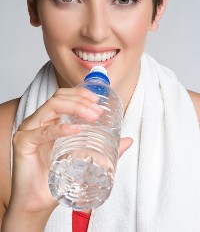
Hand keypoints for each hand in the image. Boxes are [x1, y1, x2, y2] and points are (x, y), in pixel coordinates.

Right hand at [8, 88, 102, 216]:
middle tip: (98, 110)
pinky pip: (42, 131)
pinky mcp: (23, 142)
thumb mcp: (84, 159)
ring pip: (51, 106)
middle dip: (81, 100)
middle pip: (59, 98)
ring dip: (75, 107)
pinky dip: (60, 128)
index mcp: (51, 121)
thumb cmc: (58, 178)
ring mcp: (30, 130)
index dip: (80, 93)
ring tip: (92, 116)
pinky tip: (75, 130)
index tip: (97, 99)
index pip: (64, 97)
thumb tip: (128, 140)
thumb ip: (105, 149)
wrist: (39, 203)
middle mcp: (39, 121)